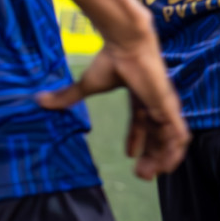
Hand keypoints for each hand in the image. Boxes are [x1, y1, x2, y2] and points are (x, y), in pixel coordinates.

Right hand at [36, 23, 189, 179]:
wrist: (125, 45)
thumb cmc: (111, 60)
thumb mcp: (88, 85)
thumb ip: (69, 96)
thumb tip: (40, 99)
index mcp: (141, 97)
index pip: (144, 123)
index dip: (138, 141)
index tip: (129, 157)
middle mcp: (155, 102)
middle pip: (158, 135)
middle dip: (151, 156)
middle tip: (141, 176)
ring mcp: (164, 105)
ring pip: (171, 138)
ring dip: (163, 158)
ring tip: (149, 175)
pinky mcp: (169, 106)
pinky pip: (179, 134)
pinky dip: (174, 151)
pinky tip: (167, 166)